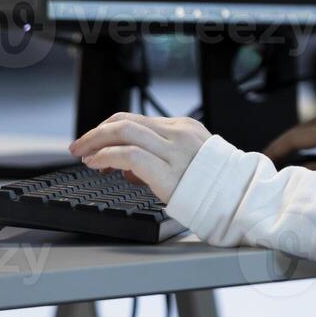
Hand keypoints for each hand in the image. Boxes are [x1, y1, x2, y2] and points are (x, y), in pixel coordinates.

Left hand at [70, 112, 210, 202]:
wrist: (236, 197)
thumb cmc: (213, 184)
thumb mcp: (189, 159)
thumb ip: (159, 156)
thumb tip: (124, 165)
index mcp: (183, 128)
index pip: (135, 119)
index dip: (108, 129)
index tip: (94, 141)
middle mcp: (177, 133)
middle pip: (125, 121)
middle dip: (96, 132)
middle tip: (78, 145)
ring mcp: (173, 150)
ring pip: (124, 132)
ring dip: (96, 142)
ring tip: (83, 155)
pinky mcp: (167, 171)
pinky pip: (129, 155)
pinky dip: (106, 156)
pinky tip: (97, 164)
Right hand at [263, 115, 315, 169]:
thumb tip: (294, 169)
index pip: (297, 137)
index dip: (278, 148)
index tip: (263, 159)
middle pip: (304, 129)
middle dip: (284, 141)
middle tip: (268, 156)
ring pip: (315, 129)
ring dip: (297, 139)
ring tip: (283, 154)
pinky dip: (311, 142)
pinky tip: (307, 154)